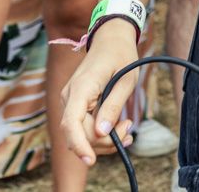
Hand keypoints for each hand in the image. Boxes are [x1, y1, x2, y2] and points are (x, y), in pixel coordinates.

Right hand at [59, 22, 138, 166]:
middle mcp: (69, 96)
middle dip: (102, 141)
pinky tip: (119, 128)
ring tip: (128, 129)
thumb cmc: (121, 55)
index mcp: (81, 88)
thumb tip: (101, 133)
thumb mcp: (126, 80)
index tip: (91, 160)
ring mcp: (69, 100)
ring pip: (79, 132)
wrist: (111, 38)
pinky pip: (82, 124)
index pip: (71, 123)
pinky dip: (98, 131)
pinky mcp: (75, 103)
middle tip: (129, 131)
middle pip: (77, 132)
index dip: (79, 144)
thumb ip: (113, 106)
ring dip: (102, 139)